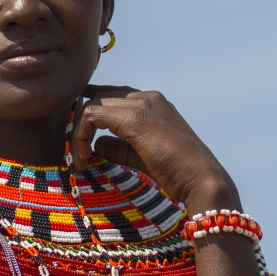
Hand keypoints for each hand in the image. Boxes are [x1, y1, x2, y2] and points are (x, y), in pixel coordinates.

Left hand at [73, 85, 241, 213]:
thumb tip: (96, 144)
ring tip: (79, 159)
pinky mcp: (134, 118)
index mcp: (152, 102)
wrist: (201, 179)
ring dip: (78, 132)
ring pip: (92, 103)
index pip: (112, 96)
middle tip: (75, 152)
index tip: (78, 137)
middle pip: (98, 96)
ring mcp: (142, 104)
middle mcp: (147, 97)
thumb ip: (118, 146)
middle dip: (80, 123)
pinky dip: (81, 135)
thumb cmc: (176, 172)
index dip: (90, 112)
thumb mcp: (140, 155)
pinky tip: (84, 158)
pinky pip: (92, 115)